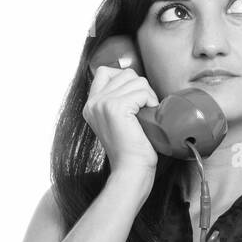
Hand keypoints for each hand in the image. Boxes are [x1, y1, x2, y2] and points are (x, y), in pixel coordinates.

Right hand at [82, 57, 160, 174]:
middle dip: (142, 88)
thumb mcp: (118, 121)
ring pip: (136, 80)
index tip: (136, 99)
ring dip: (148, 95)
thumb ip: (117, 101)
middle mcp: (93, 102)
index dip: (126, 79)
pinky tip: (148, 117)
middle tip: (145, 110)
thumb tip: (134, 81)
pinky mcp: (115, 107)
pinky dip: (151, 101)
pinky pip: (142, 91)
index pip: (105, 71)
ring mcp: (102, 103)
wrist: (131, 170)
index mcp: (91, 105)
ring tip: (147, 114)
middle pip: (125, 73)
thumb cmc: (132, 150)